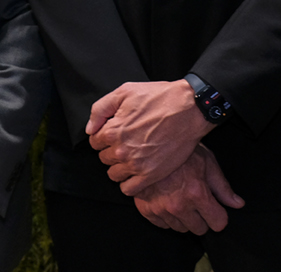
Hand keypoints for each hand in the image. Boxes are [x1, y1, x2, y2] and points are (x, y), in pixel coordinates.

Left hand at [87, 80, 213, 193]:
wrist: (190, 108)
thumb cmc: (159, 97)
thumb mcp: (125, 91)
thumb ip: (100, 109)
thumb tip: (90, 128)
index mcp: (113, 130)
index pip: (94, 142)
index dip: (104, 136)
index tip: (115, 132)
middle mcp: (121, 150)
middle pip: (103, 158)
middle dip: (111, 151)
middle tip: (127, 142)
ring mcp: (136, 164)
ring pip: (113, 174)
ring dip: (119, 167)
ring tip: (132, 157)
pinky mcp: (151, 175)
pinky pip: (128, 189)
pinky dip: (129, 183)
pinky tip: (136, 172)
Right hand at [133, 145, 244, 234]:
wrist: (150, 144)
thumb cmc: (181, 151)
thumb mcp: (207, 162)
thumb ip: (223, 187)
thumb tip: (237, 204)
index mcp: (197, 193)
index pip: (218, 223)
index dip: (219, 216)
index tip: (216, 210)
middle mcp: (178, 205)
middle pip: (199, 229)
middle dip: (202, 218)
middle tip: (196, 201)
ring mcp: (160, 209)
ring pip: (181, 228)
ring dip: (183, 217)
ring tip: (180, 197)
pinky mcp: (146, 210)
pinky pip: (163, 225)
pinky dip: (167, 216)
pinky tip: (167, 199)